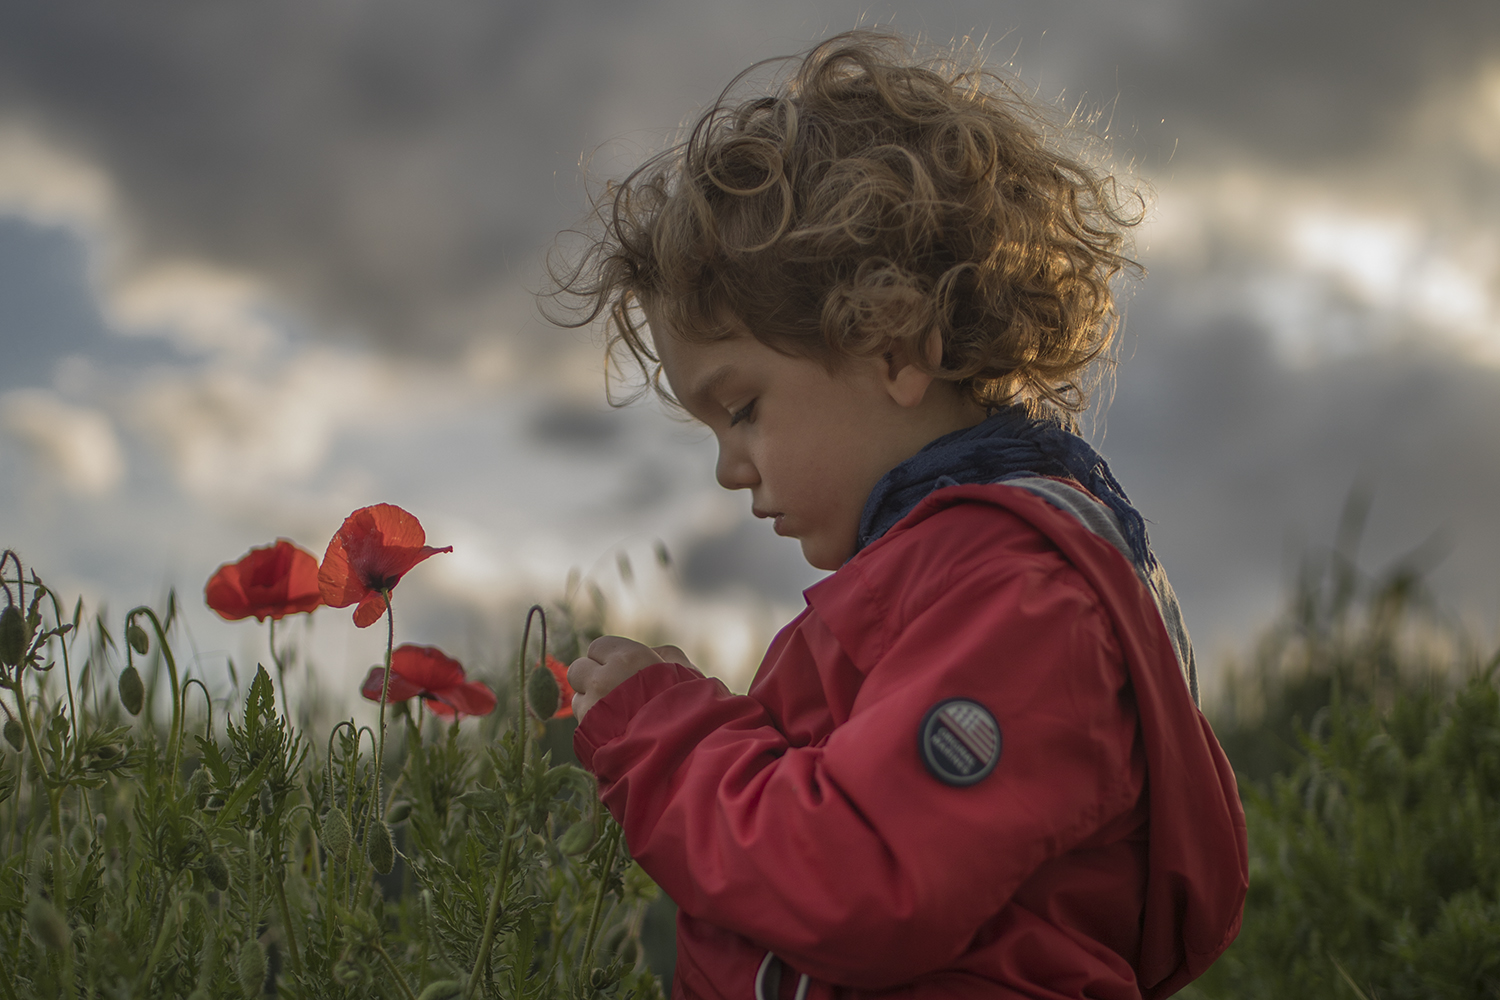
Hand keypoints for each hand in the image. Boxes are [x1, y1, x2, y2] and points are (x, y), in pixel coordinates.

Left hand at [568, 636, 693, 721]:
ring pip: (578, 698)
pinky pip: (581, 723)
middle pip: (578, 669)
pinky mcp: (586, 733)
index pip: (598, 647)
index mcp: (628, 658)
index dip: (608, 658)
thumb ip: (664, 656)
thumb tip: (652, 652)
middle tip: (612, 691)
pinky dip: (593, 725)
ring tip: (618, 716)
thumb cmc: (689, 709)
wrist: (680, 752)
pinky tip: (615, 731)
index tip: (620, 670)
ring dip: (591, 703)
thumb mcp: (685, 672)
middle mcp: (603, 678)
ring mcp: (591, 707)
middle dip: (591, 678)